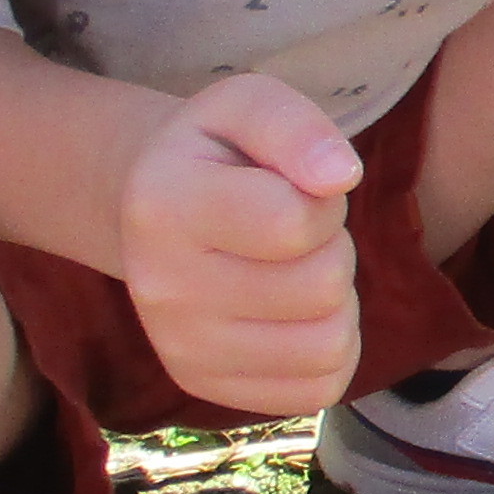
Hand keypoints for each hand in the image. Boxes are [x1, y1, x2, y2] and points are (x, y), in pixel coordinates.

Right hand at [117, 71, 367, 413]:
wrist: (153, 209)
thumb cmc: (215, 152)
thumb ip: (296, 126)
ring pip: (328, 344)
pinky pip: (318, 388)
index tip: (297, 189)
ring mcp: (180, 348)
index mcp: (163, 206)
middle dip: (331, 249)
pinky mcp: (204, 386)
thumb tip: (341, 176)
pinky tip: (293, 313)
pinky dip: (328, 348)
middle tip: (296, 231)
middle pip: (321, 287)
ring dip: (335, 301)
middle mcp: (161, 288)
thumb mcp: (247, 105)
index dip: (322, 203)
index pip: (294, 224)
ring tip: (294, 269)